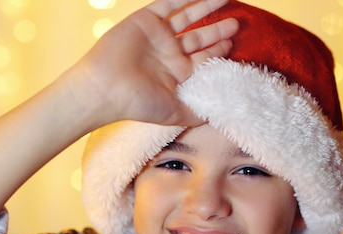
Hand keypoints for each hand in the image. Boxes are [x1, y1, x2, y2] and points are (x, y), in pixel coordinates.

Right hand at [74, 0, 238, 127]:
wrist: (106, 88)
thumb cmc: (138, 104)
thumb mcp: (175, 112)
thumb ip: (198, 112)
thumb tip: (220, 114)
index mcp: (177, 73)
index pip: (204, 59)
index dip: (219, 50)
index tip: (234, 44)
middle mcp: (168, 54)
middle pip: (199, 38)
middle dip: (218, 30)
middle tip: (237, 23)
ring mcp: (157, 36)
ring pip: (187, 17)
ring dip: (205, 7)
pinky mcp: (145, 20)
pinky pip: (167, 3)